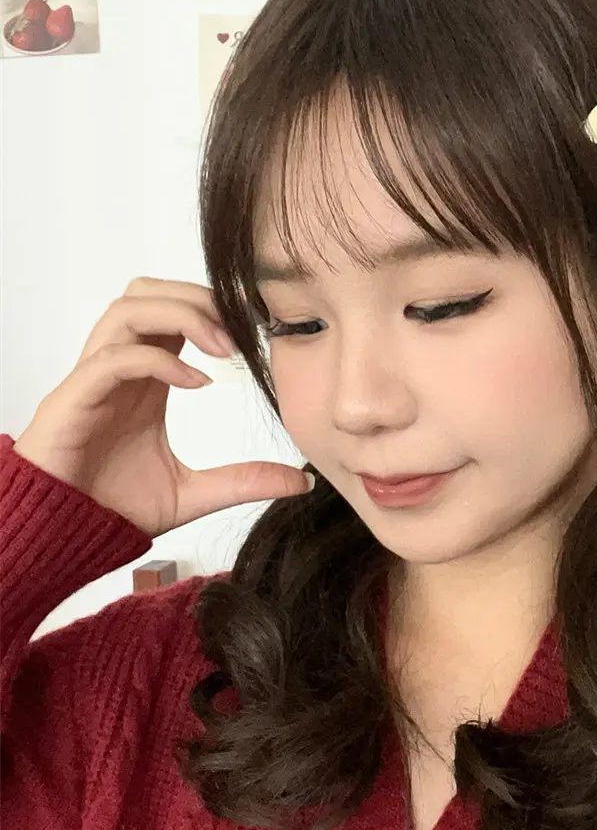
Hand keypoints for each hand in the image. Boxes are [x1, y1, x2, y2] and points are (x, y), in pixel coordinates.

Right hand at [12, 277, 312, 537]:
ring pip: (127, 310)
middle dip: (198, 298)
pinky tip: (196, 383)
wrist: (63, 536)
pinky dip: (159, 361)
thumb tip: (301, 482)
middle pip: (148, 293)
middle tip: (241, 332)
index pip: (172, 311)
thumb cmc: (112, 506)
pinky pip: (114, 359)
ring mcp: (94, 380)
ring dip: (180, 316)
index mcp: (145, 377)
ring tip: (222, 349)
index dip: (213, 307)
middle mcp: (119, 368)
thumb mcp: (194, 493)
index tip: (257, 329)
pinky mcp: (74, 401)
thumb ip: (245, 480)